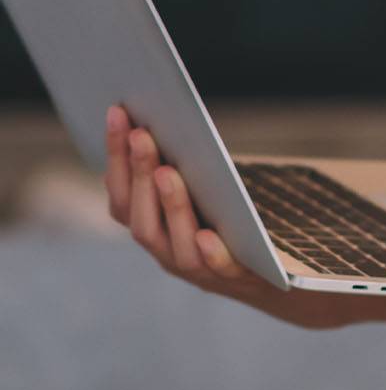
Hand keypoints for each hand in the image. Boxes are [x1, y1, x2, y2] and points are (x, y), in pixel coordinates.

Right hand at [102, 105, 311, 319]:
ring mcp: (194, 268)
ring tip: (168, 172)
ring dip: (169, 205)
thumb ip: (180, 164)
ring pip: (172, 242)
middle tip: (142, 135)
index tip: (117, 112)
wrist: (266, 272)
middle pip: (139, 217)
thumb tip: (167, 112)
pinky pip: (216, 268)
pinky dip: (208, 253)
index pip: (120, 192)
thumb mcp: (200, 191)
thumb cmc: (226, 219)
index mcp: (148, 225)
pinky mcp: (231, 278)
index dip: (115, 155)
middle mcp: (163, 250)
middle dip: (138, 173)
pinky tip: (207, 234)